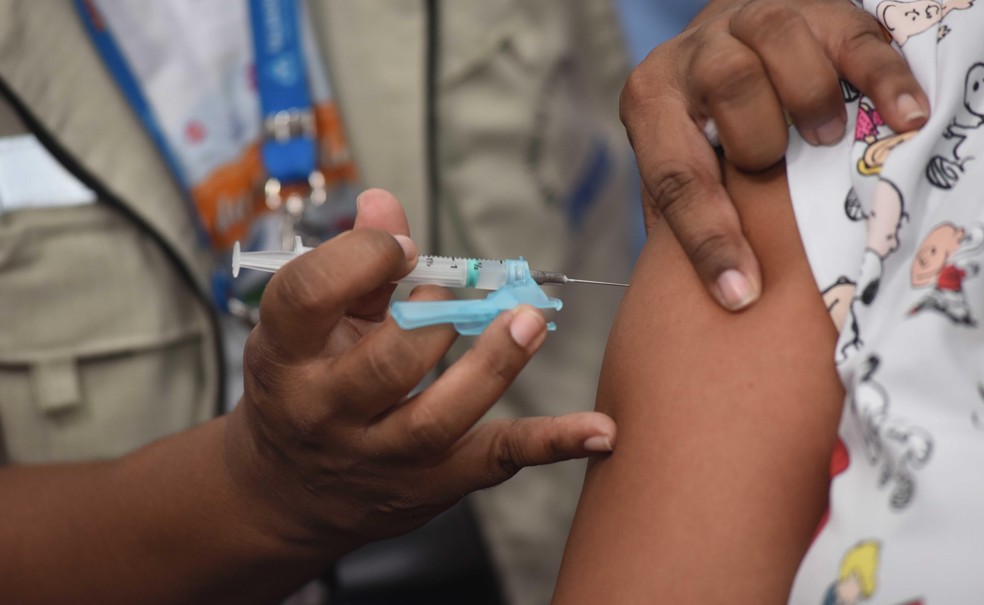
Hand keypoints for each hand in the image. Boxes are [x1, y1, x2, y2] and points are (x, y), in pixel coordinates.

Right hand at [224, 189, 615, 554]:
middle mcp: (324, 412)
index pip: (308, 296)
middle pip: (386, 363)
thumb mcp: (309, 327)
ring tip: (528, 320)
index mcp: (283, 356)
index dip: (360, 258)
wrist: (290, 491)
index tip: (401, 248)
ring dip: (493, 365)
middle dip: (434, 317)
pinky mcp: (429, 485)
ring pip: (439, 418)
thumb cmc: (303, 386)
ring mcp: (377, 457)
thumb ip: (351, 267)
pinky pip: (494, 462)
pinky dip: (552, 444)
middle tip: (461, 290)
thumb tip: (384, 202)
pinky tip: (601, 429)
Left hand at [620, 0, 929, 309]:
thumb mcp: (679, 162)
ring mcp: (749, 22)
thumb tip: (701, 298)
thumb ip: (681, 214)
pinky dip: (883, 78)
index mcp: (651, 102)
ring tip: (824, 139)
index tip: (741, 294)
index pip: (677, 174)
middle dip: (759, 142)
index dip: (709, 240)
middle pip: (729, 87)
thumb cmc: (703, 124)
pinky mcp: (813, 7)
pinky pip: (853, 36)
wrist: (725, 39)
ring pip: (778, 42)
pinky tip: (904, 116)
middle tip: (777, 173)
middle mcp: (693, 56)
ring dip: (810, 98)